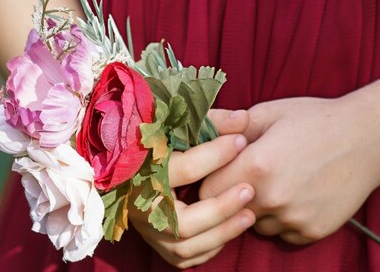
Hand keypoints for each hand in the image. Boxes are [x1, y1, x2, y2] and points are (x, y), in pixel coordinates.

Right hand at [129, 108, 255, 267]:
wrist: (130, 164)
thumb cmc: (158, 139)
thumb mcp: (179, 125)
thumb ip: (211, 123)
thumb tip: (242, 120)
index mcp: (143, 171)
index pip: (184, 169)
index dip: (217, 155)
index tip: (242, 141)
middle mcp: (141, 207)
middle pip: (184, 222)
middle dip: (221, 208)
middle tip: (249, 189)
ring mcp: (147, 230)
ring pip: (185, 246)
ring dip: (222, 232)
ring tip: (250, 213)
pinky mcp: (156, 244)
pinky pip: (184, 258)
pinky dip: (209, 248)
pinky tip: (229, 229)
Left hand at [197, 95, 379, 245]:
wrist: (366, 139)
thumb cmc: (316, 119)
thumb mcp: (271, 112)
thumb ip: (231, 124)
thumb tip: (200, 128)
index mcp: (257, 165)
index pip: (208, 189)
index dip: (210, 177)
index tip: (219, 167)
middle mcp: (272, 198)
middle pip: (228, 211)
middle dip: (230, 195)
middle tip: (247, 174)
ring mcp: (292, 219)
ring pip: (255, 225)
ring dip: (257, 209)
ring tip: (278, 180)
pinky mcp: (310, 232)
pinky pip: (282, 234)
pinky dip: (283, 219)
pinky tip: (298, 192)